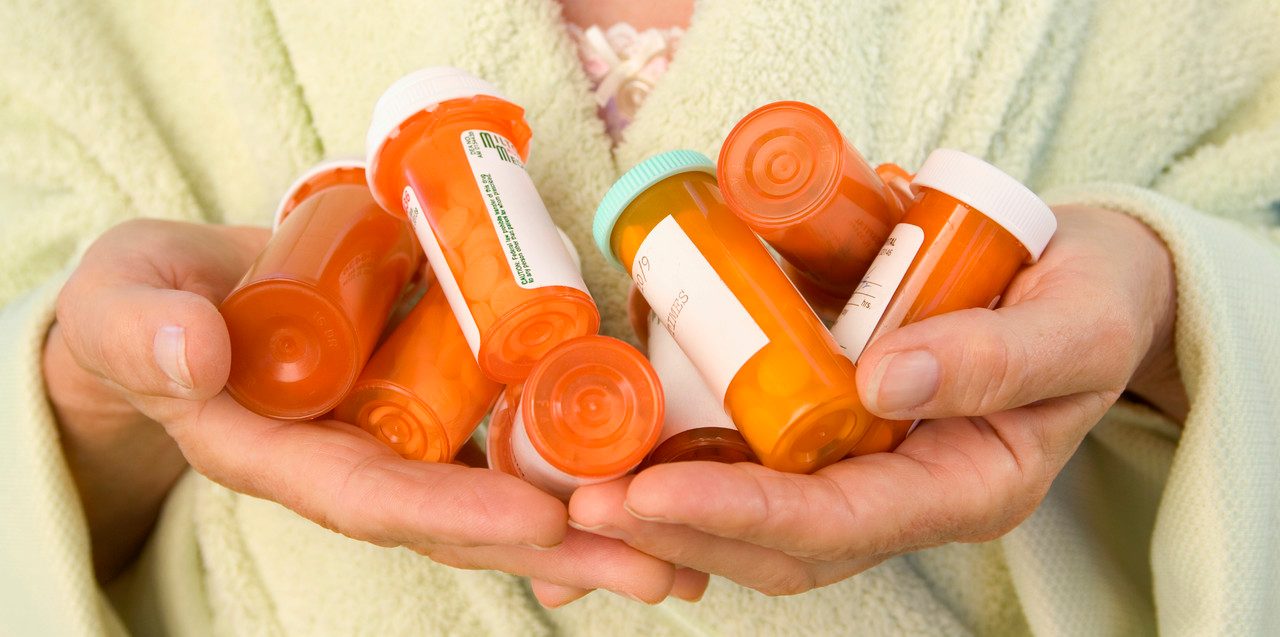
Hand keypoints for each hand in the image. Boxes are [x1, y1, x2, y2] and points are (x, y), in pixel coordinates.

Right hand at [46, 219, 696, 603]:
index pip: (374, 498)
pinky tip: (645, 478)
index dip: (454, 514)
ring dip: (586, 524)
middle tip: (658, 566)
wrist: (185, 299)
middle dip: (556, 547)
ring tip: (681, 548)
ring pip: (495, 492)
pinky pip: (502, 442)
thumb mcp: (127, 305)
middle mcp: (351, 466)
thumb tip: (195, 354)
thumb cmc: (145, 305)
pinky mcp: (429, 408)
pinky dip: (569, 461)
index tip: (540, 520)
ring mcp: (397, 442)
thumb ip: (147, 328)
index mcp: (280, 457)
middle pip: (459, 520)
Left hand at [568, 206, 1181, 594]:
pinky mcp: (835, 425)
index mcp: (966, 488)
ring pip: (754, 516)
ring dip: (665, 512)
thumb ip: (993, 358)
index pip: (837, 525)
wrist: (1085, 278)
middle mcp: (904, 494)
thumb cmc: (1091, 298)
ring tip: (577, 494)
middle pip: (778, 544)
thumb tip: (881, 380)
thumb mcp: (1076, 323)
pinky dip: (685, 459)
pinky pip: (752, 460)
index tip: (650, 492)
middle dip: (677, 529)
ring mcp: (865, 465)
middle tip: (582, 505)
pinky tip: (622, 447)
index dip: (739, 514)